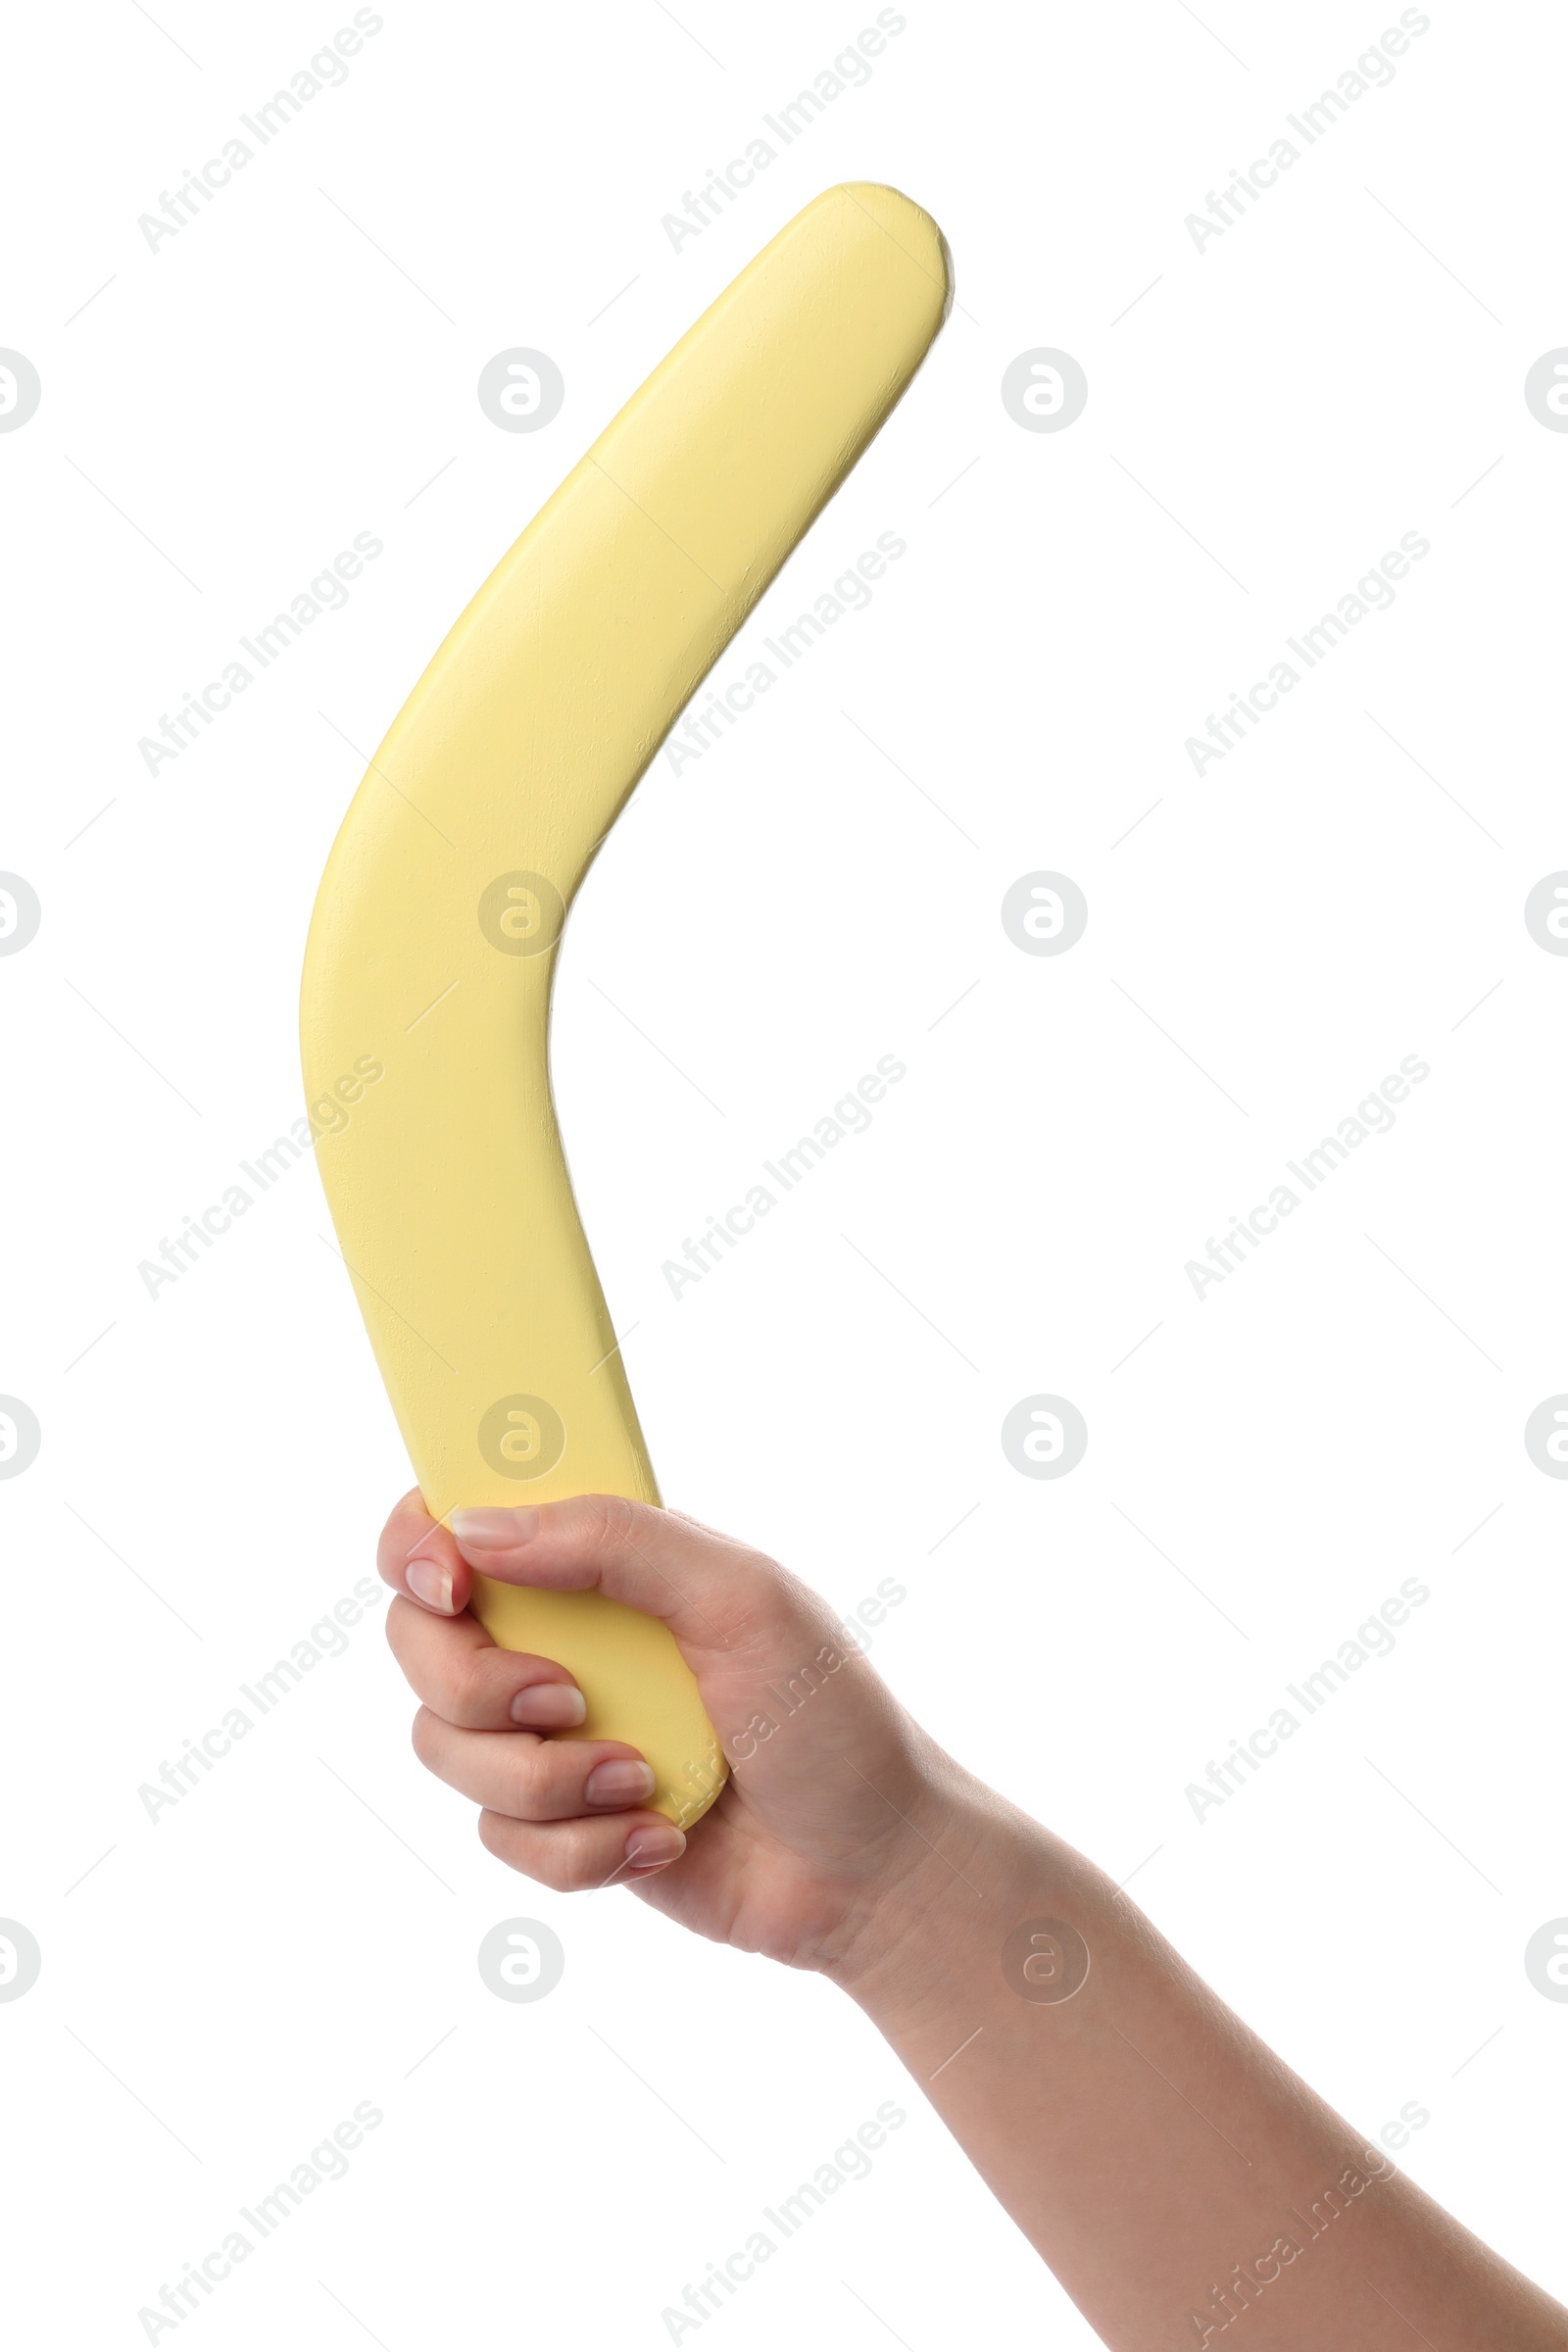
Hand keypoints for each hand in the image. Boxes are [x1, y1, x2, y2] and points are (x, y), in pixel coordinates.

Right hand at [377, 1489, 985, 1976]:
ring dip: (544, 1780)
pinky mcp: (561, 1823)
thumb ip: (615, 1543)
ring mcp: (556, 1733)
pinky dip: (579, 1847)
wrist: (871, 1872)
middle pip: (420, 1643)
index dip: (421, 1544)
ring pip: (446, 1748)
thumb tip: (477, 1527)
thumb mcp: (741, 1600)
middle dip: (476, 1686)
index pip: (462, 1521)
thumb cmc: (829, 1718)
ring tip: (645, 1784)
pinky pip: (499, 1837)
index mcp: (602, 1562)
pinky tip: (659, 1836)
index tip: (450, 1584)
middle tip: (569, 1701)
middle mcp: (564, 1638)